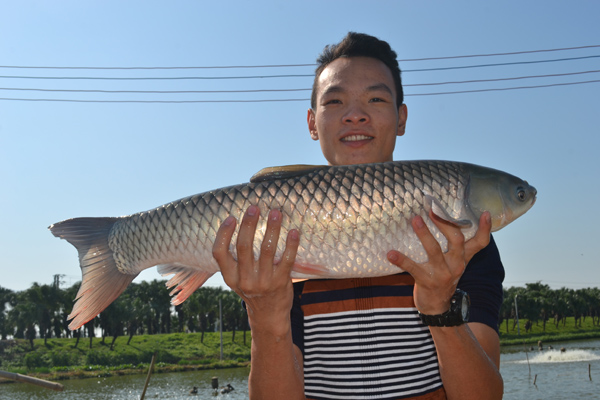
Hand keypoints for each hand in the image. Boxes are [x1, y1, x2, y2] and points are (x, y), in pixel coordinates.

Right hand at [212, 205, 299, 328]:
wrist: (269, 316)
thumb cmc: (253, 290)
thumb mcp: (238, 279)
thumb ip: (236, 259)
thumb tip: (241, 225)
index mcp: (230, 277)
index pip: (219, 253)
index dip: (223, 234)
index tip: (231, 217)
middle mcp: (244, 280)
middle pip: (243, 247)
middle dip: (249, 224)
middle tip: (254, 207)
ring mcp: (263, 282)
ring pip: (267, 250)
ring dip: (272, 228)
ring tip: (276, 213)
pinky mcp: (281, 283)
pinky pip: (287, 260)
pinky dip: (291, 244)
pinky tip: (293, 231)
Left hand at [387, 210, 490, 314]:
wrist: (437, 307)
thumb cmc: (443, 276)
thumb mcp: (454, 262)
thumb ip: (455, 246)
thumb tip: (444, 217)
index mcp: (463, 258)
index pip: (480, 243)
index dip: (485, 229)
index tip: (486, 213)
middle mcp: (456, 265)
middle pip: (457, 241)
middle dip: (446, 223)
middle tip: (433, 210)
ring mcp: (442, 274)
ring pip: (434, 251)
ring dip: (424, 234)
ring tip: (415, 220)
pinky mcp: (426, 281)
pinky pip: (413, 268)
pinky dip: (401, 260)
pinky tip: (390, 254)